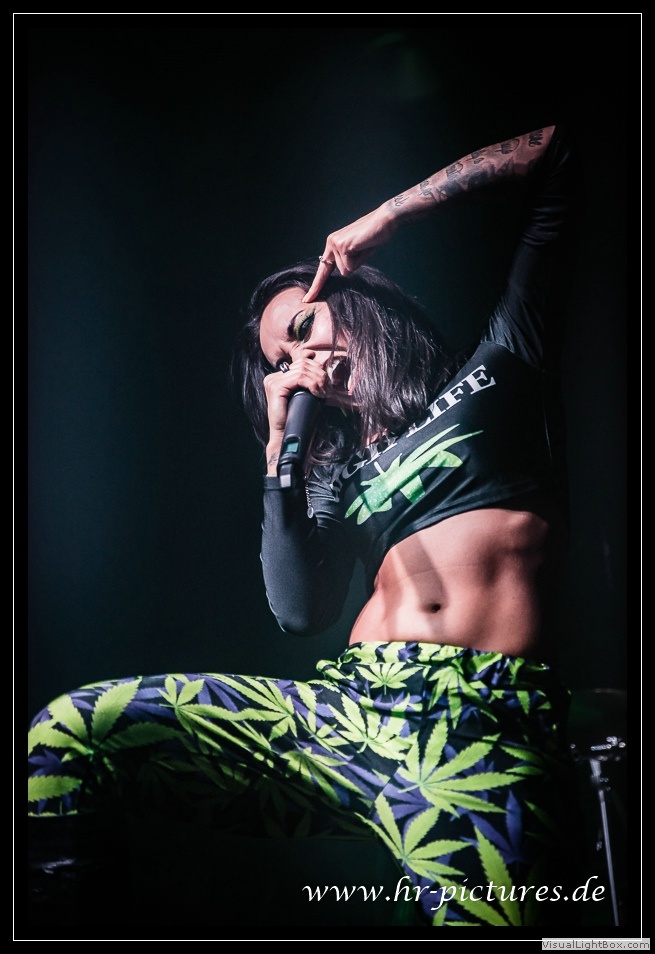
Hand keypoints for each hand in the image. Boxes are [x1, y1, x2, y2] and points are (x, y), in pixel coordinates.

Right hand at [263, 357, 329, 473]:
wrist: (286, 436)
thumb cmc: (297, 419)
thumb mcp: (304, 397)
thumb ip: (309, 384)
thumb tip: (324, 373)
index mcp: (279, 378)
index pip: (301, 363)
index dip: (318, 370)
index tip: (327, 385)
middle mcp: (274, 377)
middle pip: (303, 364)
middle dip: (320, 375)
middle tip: (328, 390)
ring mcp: (273, 381)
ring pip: (302, 370)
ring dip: (318, 380)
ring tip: (324, 393)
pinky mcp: (276, 387)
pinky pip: (299, 378)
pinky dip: (312, 384)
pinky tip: (317, 393)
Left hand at [302, 204, 397, 302]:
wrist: (385, 220)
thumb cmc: (374, 236)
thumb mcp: (357, 251)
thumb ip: (348, 260)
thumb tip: (344, 272)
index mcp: (333, 244)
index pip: (323, 269)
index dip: (317, 285)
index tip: (307, 299)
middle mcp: (331, 242)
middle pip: (340, 272)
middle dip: (346, 270)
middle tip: (352, 259)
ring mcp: (335, 244)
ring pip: (346, 271)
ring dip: (359, 262)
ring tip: (365, 247)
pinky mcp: (342, 246)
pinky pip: (350, 266)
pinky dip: (361, 260)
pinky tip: (364, 246)